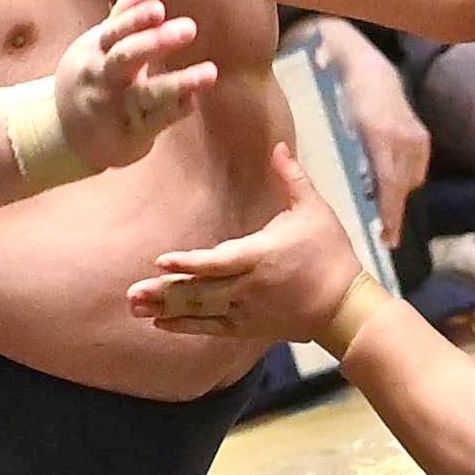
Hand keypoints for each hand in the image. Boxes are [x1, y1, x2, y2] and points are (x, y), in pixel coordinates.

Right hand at [56, 0, 219, 170]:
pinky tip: (194, 99)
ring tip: (210, 72)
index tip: (159, 6)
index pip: (114, 31)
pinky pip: (158, 121)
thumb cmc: (93, 76)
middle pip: (126, 58)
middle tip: (190, 28)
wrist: (67, 133)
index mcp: (96, 50)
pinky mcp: (132, 133)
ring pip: (148, 95)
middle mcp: (104, 77)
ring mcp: (118, 107)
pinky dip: (177, 109)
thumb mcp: (100, 44)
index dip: (135, 18)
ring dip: (179, 83)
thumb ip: (127, 13)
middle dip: (155, 43)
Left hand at [128, 143, 362, 340]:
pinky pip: (212, 329)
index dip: (190, 262)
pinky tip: (160, 324)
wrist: (344, 305)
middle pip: (201, 290)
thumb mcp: (314, 209)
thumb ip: (291, 178)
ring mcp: (247, 310)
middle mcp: (249, 286)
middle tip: (131, 293)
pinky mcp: (249, 326)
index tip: (161, 262)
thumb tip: (278, 145)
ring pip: (201, 311)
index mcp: (261, 255)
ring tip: (136, 307)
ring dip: (167, 309)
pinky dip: (186, 327)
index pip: (219, 261)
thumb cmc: (330, 253)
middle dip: (165, 292)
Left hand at [301, 18, 429, 246]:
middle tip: (383, 239)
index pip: (389, 183)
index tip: (386, 238)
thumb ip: (315, 142)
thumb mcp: (323, 116)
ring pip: (410, 179)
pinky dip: (404, 183)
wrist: (363, 61)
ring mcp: (415, 136)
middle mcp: (402, 137)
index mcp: (379, 134)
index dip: (390, 214)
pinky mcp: (421, 136)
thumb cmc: (337, 90)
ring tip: (386, 222)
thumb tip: (284, 156)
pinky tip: (390, 193)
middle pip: (402, 187)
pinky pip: (416, 169)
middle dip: (394, 214)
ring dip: (398, 199)